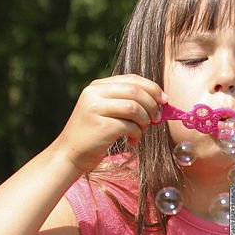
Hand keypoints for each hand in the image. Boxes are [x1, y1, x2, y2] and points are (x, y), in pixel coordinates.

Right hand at [52, 75, 166, 173]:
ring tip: (142, 131)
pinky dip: (137, 134)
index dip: (152, 88)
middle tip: (157, 118)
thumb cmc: (93, 136)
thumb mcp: (106, 111)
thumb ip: (125, 102)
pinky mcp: (101, 126)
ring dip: (145, 121)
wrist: (70, 155)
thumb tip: (160, 101)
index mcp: (97, 87)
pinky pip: (130, 126)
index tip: (164, 100)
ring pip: (134, 107)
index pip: (131, 79)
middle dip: (152, 105)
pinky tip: (132, 141)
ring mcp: (95, 108)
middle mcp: (94, 93)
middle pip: (135, 91)